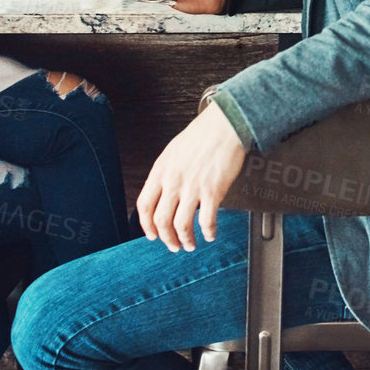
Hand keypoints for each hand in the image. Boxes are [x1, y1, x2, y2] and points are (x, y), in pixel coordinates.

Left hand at [137, 102, 246, 250]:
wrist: (225, 125)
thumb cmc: (203, 134)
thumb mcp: (173, 151)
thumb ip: (166, 173)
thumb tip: (164, 194)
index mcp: (161, 170)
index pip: (144, 205)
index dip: (146, 225)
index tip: (152, 234)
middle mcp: (173, 181)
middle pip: (161, 220)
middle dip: (167, 238)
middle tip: (173, 245)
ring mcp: (193, 187)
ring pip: (181, 225)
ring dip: (186, 240)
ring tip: (191, 244)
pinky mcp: (213, 191)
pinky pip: (206, 220)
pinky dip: (208, 232)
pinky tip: (210, 234)